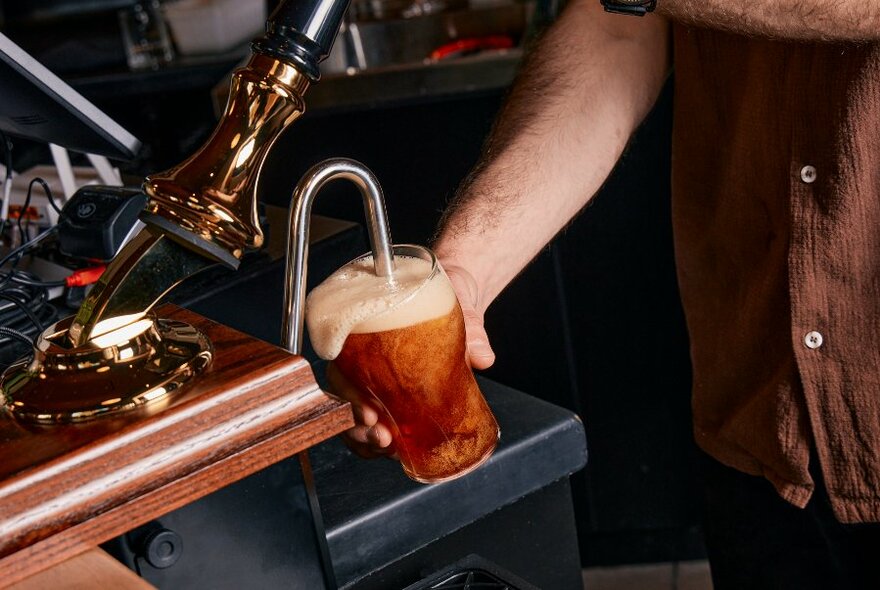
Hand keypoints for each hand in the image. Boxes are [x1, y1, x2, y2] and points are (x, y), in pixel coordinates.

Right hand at [328, 259, 495, 457]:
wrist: (459, 294)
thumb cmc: (446, 290)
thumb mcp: (458, 302)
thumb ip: (471, 327)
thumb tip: (482, 356)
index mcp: (364, 332)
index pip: (339, 366)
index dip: (346, 393)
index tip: (367, 411)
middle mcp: (363, 358)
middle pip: (341, 398)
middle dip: (355, 426)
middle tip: (382, 436)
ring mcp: (377, 379)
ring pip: (353, 415)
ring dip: (364, 439)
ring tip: (386, 448)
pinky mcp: (395, 394)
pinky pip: (376, 420)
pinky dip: (378, 440)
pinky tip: (395, 449)